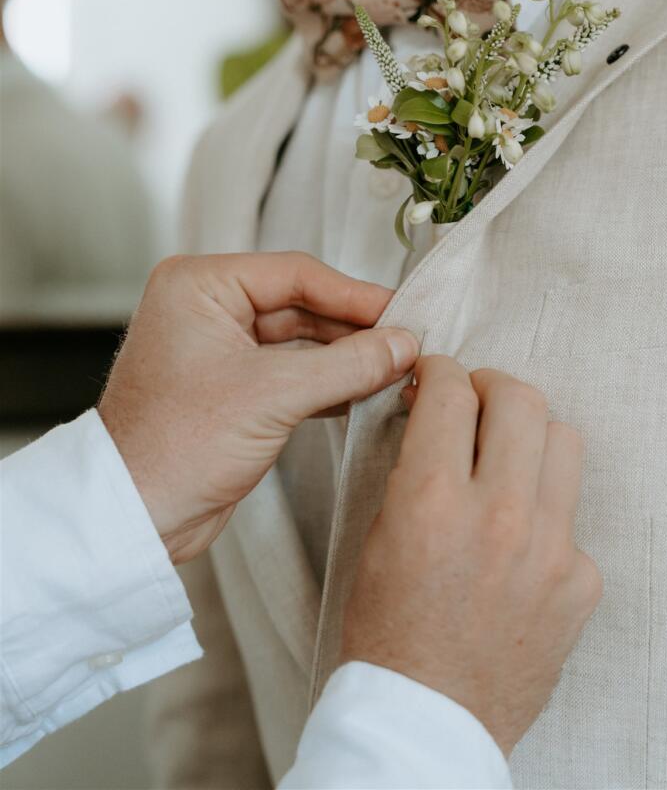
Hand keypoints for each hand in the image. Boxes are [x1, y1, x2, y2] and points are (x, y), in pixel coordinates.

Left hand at [98, 252, 417, 564]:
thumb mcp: (272, 396)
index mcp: (200, 285)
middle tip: (408, 341)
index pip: (295, 273)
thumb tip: (403, 344)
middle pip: (301, 303)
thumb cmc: (174, 447)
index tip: (403, 312)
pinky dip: (329, 382)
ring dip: (346, 356)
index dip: (355, 295)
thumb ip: (347, 364)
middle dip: (354, 327)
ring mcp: (220, 349)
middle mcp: (207, 308)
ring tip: (397, 366)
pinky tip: (368, 390)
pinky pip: (293, 372)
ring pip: (301, 340)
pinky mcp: (232, 388)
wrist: (133, 517)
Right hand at [340, 356, 601, 755]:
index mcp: (432, 499)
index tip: (438, 376)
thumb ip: (415, 467)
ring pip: (563, 442)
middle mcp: (498, 515)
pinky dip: (546, 517)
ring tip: (506, 461)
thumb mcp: (380, 534)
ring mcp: (550, 549)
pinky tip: (519, 546)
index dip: (441, 370)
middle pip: (521, 399)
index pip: (452, 391)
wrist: (427, 718)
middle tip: (476, 402)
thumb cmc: (388, 630)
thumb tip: (436, 418)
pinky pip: (573, 517)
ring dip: (529, 438)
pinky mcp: (582, 582)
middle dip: (492, 386)